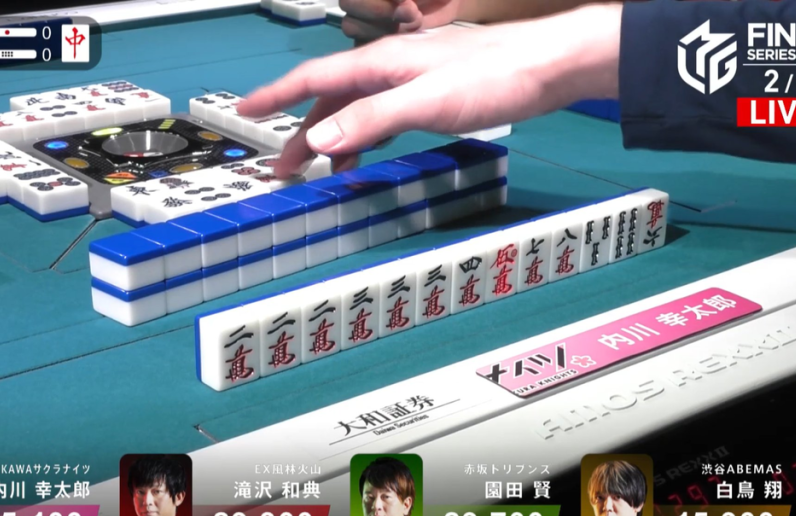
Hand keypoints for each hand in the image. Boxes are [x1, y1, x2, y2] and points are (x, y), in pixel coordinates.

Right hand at [237, 3, 621, 177]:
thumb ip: (372, 119)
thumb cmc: (494, 76)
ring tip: (324, 172)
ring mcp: (411, 80)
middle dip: (302, 132)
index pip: (313, 78)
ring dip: (336, 139)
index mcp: (380, 63)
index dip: (276, 95)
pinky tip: (370, 154)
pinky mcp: (432, 94)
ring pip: (357, 110)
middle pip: (332, 100)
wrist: (550, 66)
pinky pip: (383, 117)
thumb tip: (319, 138)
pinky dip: (366, 138)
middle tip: (283, 169)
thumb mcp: (426, 102)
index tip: (244, 110)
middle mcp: (389, 67)